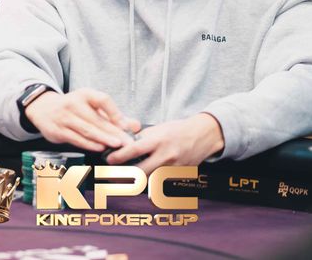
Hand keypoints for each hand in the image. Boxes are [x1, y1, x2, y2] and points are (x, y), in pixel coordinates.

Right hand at [24, 88, 140, 152]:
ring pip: (87, 130)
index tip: (127, 125)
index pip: (103, 100)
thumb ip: (113, 116)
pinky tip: (100, 148)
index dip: (116, 112)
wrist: (44, 109)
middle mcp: (74, 104)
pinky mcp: (58, 130)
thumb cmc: (74, 108)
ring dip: (103, 138)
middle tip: (128, 142)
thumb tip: (135, 125)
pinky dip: (89, 144)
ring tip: (117, 145)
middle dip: (114, 131)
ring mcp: (65, 117)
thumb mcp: (91, 106)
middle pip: (97, 119)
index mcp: (85, 94)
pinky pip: (76, 138)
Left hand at [105, 113, 224, 174]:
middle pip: (140, 172)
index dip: (119, 157)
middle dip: (125, 176)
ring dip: (137, 181)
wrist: (202, 136)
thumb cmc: (178, 130)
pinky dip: (151, 181)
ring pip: (149, 180)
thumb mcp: (159, 129)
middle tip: (113, 176)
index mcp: (158, 141)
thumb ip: (143, 138)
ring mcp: (172, 168)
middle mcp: (165, 156)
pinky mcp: (178, 175)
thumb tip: (125, 144)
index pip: (134, 150)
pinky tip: (144, 179)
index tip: (109, 160)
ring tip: (125, 180)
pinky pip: (160, 182)